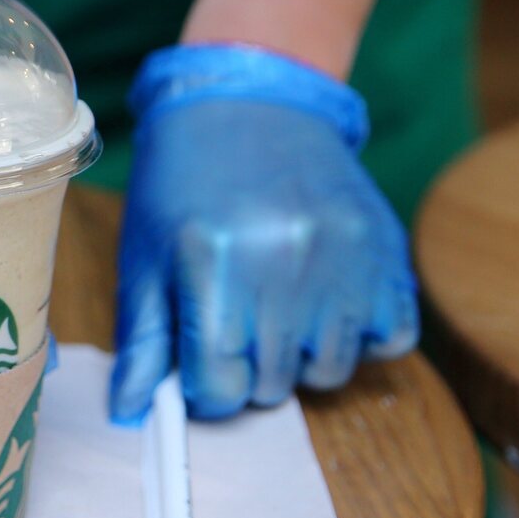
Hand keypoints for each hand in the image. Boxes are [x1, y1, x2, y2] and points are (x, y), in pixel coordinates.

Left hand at [109, 44, 418, 423]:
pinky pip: (390, 339)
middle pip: (273, 385)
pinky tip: (324, 299)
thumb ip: (142, 341)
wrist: (250, 103)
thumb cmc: (182, 185)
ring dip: (301, 356)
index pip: (220, 387)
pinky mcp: (387, 250)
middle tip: (233, 321)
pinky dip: (359, 335)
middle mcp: (285, 264)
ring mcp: (345, 258)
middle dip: (247, 369)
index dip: (204, 387)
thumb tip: (128, 414)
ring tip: (276, 306)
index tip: (199, 363)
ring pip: (331, 371)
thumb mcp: (146, 258)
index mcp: (213, 265)